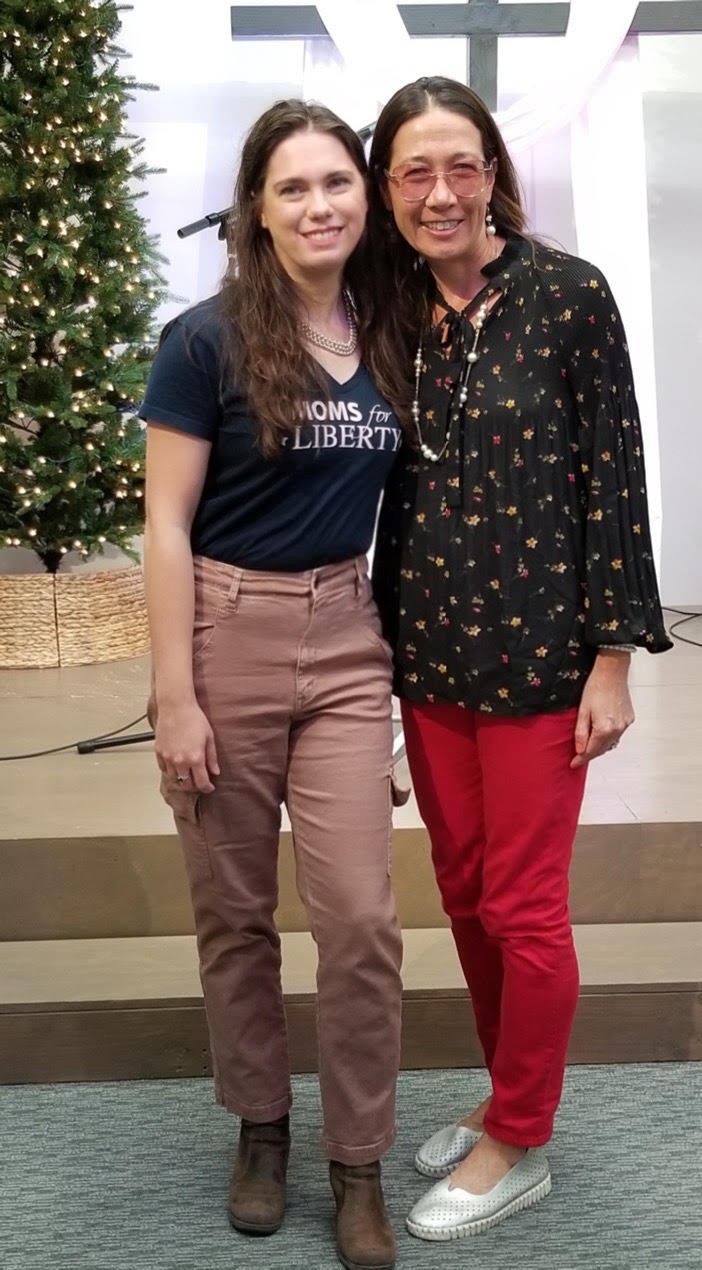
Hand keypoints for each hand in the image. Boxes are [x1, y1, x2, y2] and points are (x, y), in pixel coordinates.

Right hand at [154, 700, 219, 792]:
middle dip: (195, 785)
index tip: (210, 787)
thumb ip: (212, 758)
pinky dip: (170, 770)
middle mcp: (180, 761)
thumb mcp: (209, 738)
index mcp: (195, 758)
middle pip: (187, 784)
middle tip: (200, 781)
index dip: (207, 788)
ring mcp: (168, 757)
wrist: (175, 706)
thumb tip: (215, 772)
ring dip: (182, 778)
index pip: (201, 783)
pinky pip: (164, 768)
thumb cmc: (194, 718)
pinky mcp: (159, 752)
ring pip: (174, 778)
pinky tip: (176, 765)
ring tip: (188, 773)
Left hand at [571, 653, 634, 768]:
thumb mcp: (583, 711)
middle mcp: (618, 729)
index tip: (573, 764)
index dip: (581, 759)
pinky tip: (602, 734)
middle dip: (590, 754)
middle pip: (602, 749)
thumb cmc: (595, 688)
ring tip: (589, 746)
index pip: (591, 751)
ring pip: (611, 742)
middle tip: (578, 757)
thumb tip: (579, 749)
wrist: (612, 672)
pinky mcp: (629, 719)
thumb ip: (581, 732)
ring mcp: (625, 724)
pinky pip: (618, 734)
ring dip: (600, 746)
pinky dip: (609, 737)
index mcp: (604, 729)